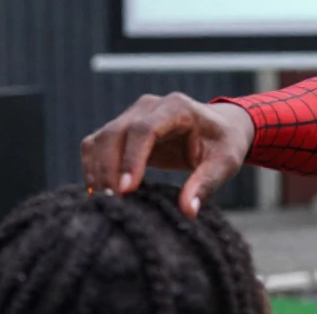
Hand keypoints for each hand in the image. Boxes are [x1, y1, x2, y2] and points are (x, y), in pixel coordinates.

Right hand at [80, 93, 254, 217]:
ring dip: (97, 170)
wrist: (220, 127)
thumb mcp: (224, 163)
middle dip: (110, 169)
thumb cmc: (223, 143)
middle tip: (113, 204)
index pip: (144, 130)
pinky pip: (96, 144)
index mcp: (177, 108)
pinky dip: (92, 167)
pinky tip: (98, 192)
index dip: (132, 159)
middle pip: (116, 133)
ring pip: (101, 139)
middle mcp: (149, 106)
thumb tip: (187, 211)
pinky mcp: (122, 128)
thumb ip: (206, 184)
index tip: (127, 190)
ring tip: (104, 202)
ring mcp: (132, 115)